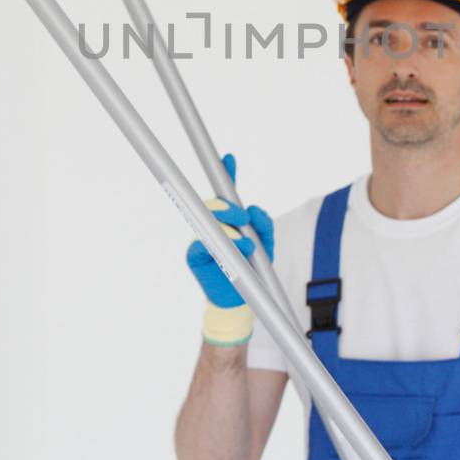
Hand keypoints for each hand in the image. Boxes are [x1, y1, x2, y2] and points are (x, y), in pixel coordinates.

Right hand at [184, 154, 273, 345]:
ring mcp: (201, 239)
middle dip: (229, 207)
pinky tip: (241, 250)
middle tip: (243, 216)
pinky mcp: (194, 255)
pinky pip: (202, 244)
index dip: (227, 175)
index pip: (226, 195)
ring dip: (229, 227)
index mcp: (229, 221)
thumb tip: (255, 210)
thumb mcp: (265, 247)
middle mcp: (212, 226)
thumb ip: (264, 227)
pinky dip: (223, 246)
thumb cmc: (250, 271)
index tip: (230, 158)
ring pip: (209, 222)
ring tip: (248, 242)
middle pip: (214, 205)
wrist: (239, 301)